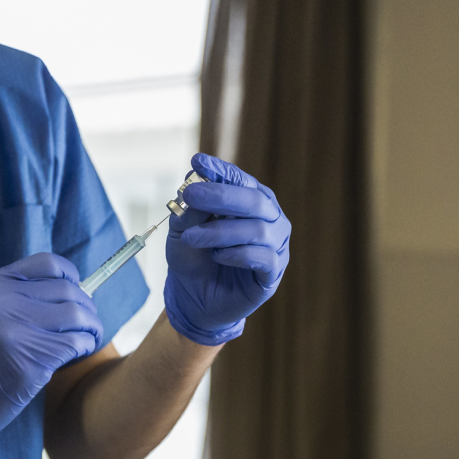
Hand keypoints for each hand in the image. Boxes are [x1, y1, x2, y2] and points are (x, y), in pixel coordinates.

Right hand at [0, 253, 102, 458]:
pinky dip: (84, 347)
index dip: (70, 275)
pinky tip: (77, 355)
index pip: (47, 263)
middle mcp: (1, 302)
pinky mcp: (27, 362)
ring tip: (87, 339)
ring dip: (91, 327)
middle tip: (87, 324)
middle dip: (86, 307)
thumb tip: (75, 289)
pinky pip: (74, 343)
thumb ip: (19, 296)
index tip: (77, 290)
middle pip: (67, 290)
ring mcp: (13, 332)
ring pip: (77, 314)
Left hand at [163, 153, 290, 345]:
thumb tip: (194, 179)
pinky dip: (236, 254)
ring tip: (191, 237)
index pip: (240, 179)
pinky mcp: (272, 272)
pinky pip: (263, 258)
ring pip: (257, 230)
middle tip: (190, 195)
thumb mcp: (182, 228)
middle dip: (220, 195)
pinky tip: (216, 256)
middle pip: (254, 200)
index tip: (197, 162)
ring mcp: (275, 245)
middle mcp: (268, 218)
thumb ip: (191, 207)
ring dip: (220, 232)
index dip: (220, 170)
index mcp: (249, 200)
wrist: (193, 296)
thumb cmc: (193, 256)